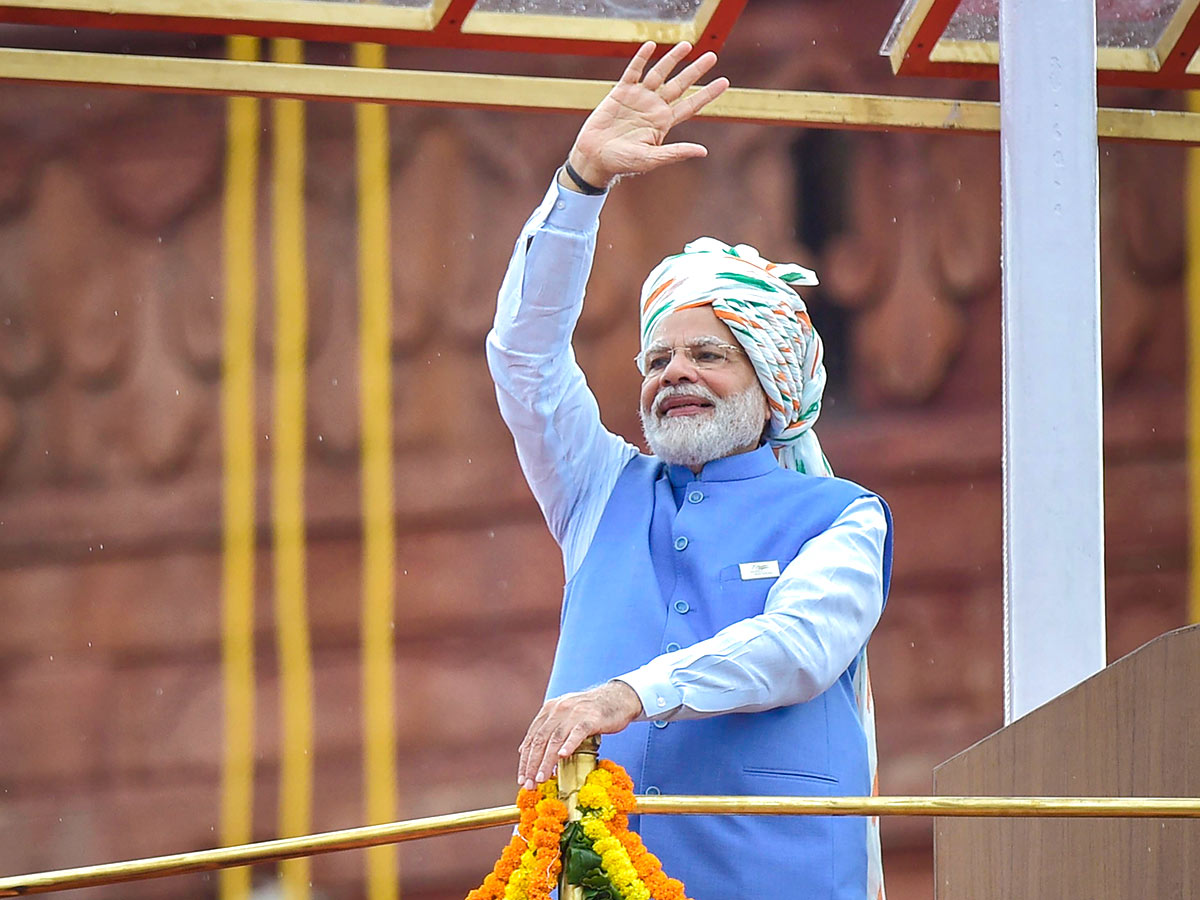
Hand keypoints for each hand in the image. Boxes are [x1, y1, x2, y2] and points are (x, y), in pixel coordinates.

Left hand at [517, 681, 642, 789]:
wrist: (617, 698)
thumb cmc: (590, 712)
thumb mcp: (565, 716)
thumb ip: (547, 730)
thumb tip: (525, 749)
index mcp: (550, 709)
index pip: (532, 737)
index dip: (525, 760)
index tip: (522, 778)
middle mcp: (559, 709)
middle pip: (540, 740)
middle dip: (532, 764)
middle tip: (529, 783)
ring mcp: (575, 713)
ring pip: (555, 739)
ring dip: (546, 761)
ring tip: (541, 778)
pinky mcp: (591, 718)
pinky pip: (577, 733)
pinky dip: (569, 744)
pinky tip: (562, 756)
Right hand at [565, 41, 728, 189]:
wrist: (595, 156)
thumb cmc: (623, 162)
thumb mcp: (651, 158)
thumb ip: (676, 153)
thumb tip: (703, 152)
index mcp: (664, 122)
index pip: (691, 105)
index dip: (707, 94)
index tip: (724, 82)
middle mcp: (655, 107)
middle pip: (680, 85)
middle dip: (696, 70)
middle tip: (713, 56)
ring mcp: (639, 97)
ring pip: (660, 74)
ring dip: (673, 59)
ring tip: (687, 45)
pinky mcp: (621, 92)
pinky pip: (634, 71)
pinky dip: (641, 59)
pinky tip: (650, 46)